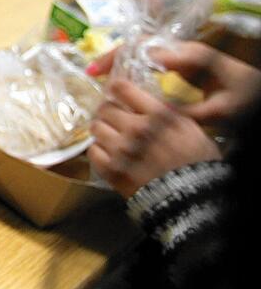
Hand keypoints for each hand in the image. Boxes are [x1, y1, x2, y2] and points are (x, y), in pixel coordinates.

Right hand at [88, 42, 260, 125]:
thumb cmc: (246, 100)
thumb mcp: (221, 111)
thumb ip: (188, 113)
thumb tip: (152, 116)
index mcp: (191, 56)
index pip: (147, 50)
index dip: (121, 61)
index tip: (102, 77)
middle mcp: (183, 49)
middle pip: (139, 42)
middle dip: (113, 55)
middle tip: (92, 72)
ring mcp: (182, 53)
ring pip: (142, 47)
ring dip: (119, 58)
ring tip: (97, 74)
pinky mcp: (181, 61)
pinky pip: (149, 56)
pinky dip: (130, 64)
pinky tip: (119, 79)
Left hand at [89, 78, 221, 198]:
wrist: (192, 200)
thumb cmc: (197, 163)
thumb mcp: (189, 129)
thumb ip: (165, 112)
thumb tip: (143, 101)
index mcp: (157, 115)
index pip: (122, 88)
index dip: (116, 88)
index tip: (115, 92)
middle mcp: (135, 128)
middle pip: (104, 108)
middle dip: (108, 111)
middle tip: (113, 118)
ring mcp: (120, 149)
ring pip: (96, 128)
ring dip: (102, 130)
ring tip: (110, 136)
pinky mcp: (111, 170)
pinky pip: (92, 152)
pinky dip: (98, 151)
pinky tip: (109, 154)